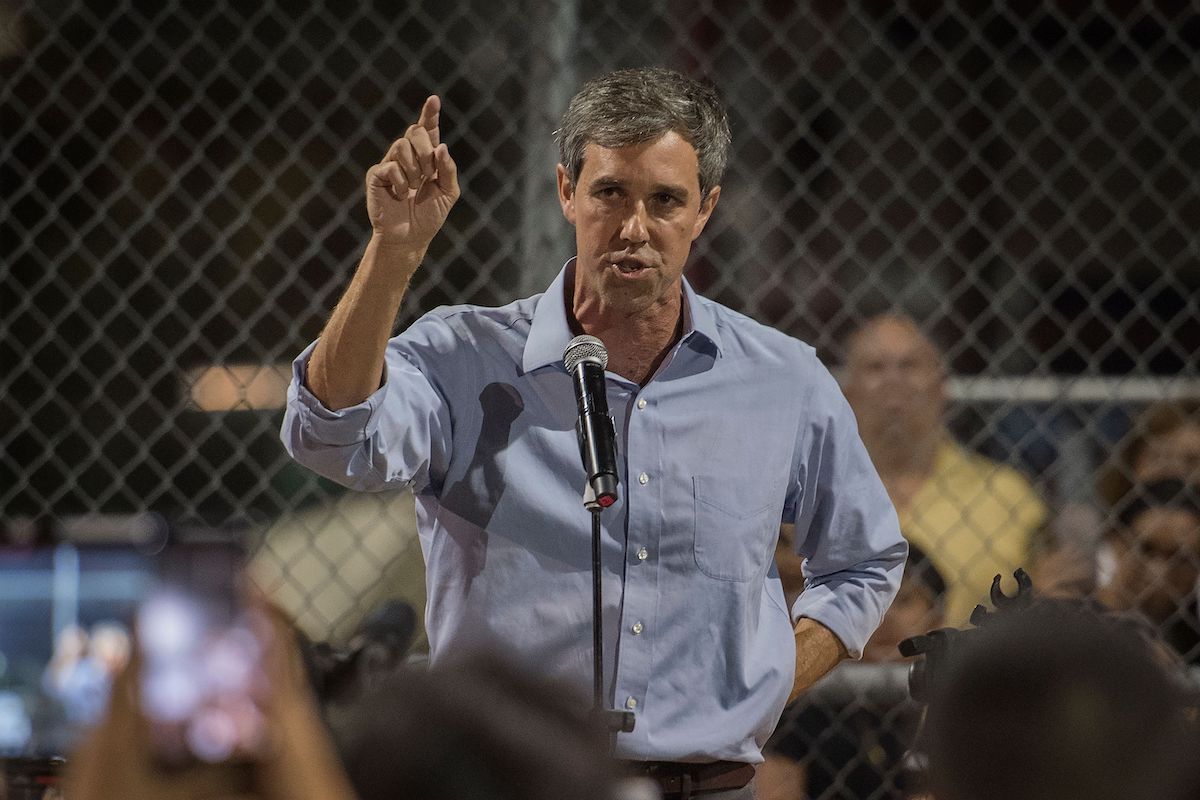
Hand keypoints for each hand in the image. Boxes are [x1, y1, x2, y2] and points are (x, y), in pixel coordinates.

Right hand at [366, 95, 459, 249]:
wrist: (410, 238)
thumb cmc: (429, 216)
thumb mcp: (448, 193)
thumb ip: (449, 169)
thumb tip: (441, 146)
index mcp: (426, 158)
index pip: (428, 130)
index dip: (430, 114)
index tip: (434, 99)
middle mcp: (407, 156)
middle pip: (414, 131)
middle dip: (425, 150)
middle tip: (429, 174)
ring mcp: (390, 164)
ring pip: (401, 146)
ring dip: (413, 169)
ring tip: (414, 188)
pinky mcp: (376, 175)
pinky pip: (389, 165)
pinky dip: (400, 181)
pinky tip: (400, 194)